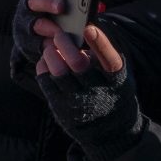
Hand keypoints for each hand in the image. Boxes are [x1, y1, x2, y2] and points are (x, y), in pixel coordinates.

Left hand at [20, 0, 143, 160]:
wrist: (111, 132)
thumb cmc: (112, 94)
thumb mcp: (117, 78)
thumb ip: (104, 58)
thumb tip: (82, 31)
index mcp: (116, 81)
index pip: (110, 60)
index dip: (100, 43)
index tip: (89, 28)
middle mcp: (98, 92)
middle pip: (77, 63)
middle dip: (65, 44)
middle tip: (60, 34)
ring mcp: (78, 101)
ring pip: (58, 72)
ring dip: (51, 54)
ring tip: (51, 47)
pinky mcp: (61, 107)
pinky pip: (46, 82)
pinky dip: (43, 66)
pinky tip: (46, 60)